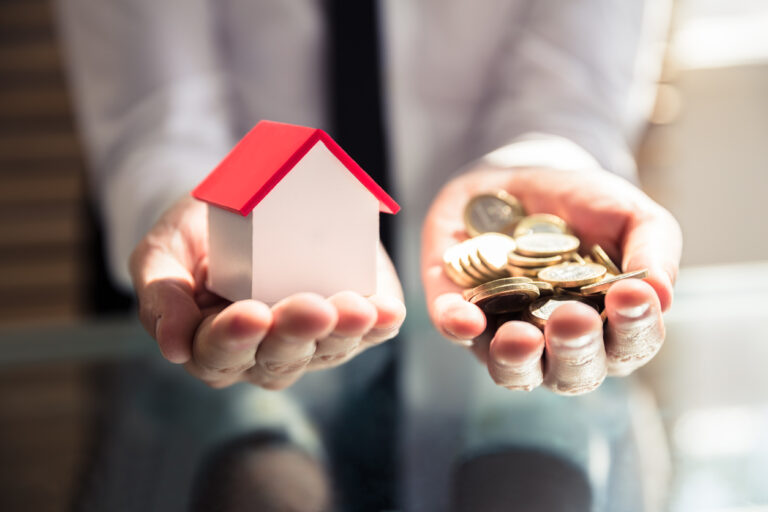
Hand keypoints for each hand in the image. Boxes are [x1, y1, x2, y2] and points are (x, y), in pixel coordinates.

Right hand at [129, 196, 405, 389]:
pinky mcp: (350, 321)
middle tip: (312, 309)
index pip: (219, 354)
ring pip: (328, 350)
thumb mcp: (164, 251)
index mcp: (213, 345)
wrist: (247, 205)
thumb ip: (161, 293)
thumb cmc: (199, 234)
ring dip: (344, 332)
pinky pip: (369, 333)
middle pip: (280, 357)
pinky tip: (387, 313)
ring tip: (357, 310)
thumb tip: (172, 348)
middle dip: (297, 333)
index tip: (251, 314)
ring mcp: (312, 341)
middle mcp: (264, 353)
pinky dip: (380, 325)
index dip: (234, 338)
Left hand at [421, 167, 681, 394]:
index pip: (629, 346)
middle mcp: (558, 345)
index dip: (634, 328)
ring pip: (512, 370)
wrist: (520, 177)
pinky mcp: (458, 312)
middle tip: (573, 319)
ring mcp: (504, 335)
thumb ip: (653, 250)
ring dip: (516, 357)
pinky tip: (464, 317)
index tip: (632, 296)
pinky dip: (458, 327)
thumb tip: (663, 294)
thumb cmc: (586, 207)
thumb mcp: (630, 214)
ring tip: (520, 336)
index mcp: (610, 329)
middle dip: (574, 348)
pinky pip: (455, 331)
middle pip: (571, 372)